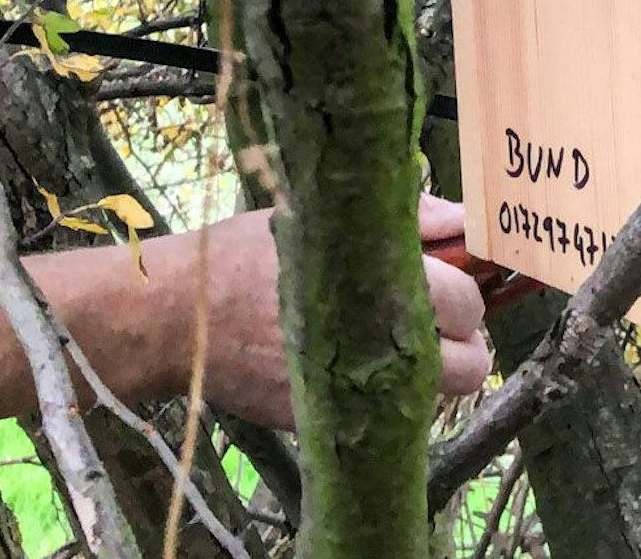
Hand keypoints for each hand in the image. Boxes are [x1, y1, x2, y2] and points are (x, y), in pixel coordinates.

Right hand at [190, 196, 490, 429]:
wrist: (170, 317)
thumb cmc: (242, 257)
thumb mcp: (318, 219)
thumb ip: (405, 219)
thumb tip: (461, 223)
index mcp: (381, 288)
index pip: (467, 304)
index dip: (467, 292)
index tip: (454, 280)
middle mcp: (374, 347)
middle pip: (470, 366)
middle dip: (462, 342)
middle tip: (437, 319)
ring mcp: (348, 392)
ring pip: (432, 399)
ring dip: (429, 372)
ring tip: (395, 340)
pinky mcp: (322, 421)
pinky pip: (381, 413)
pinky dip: (380, 391)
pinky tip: (351, 359)